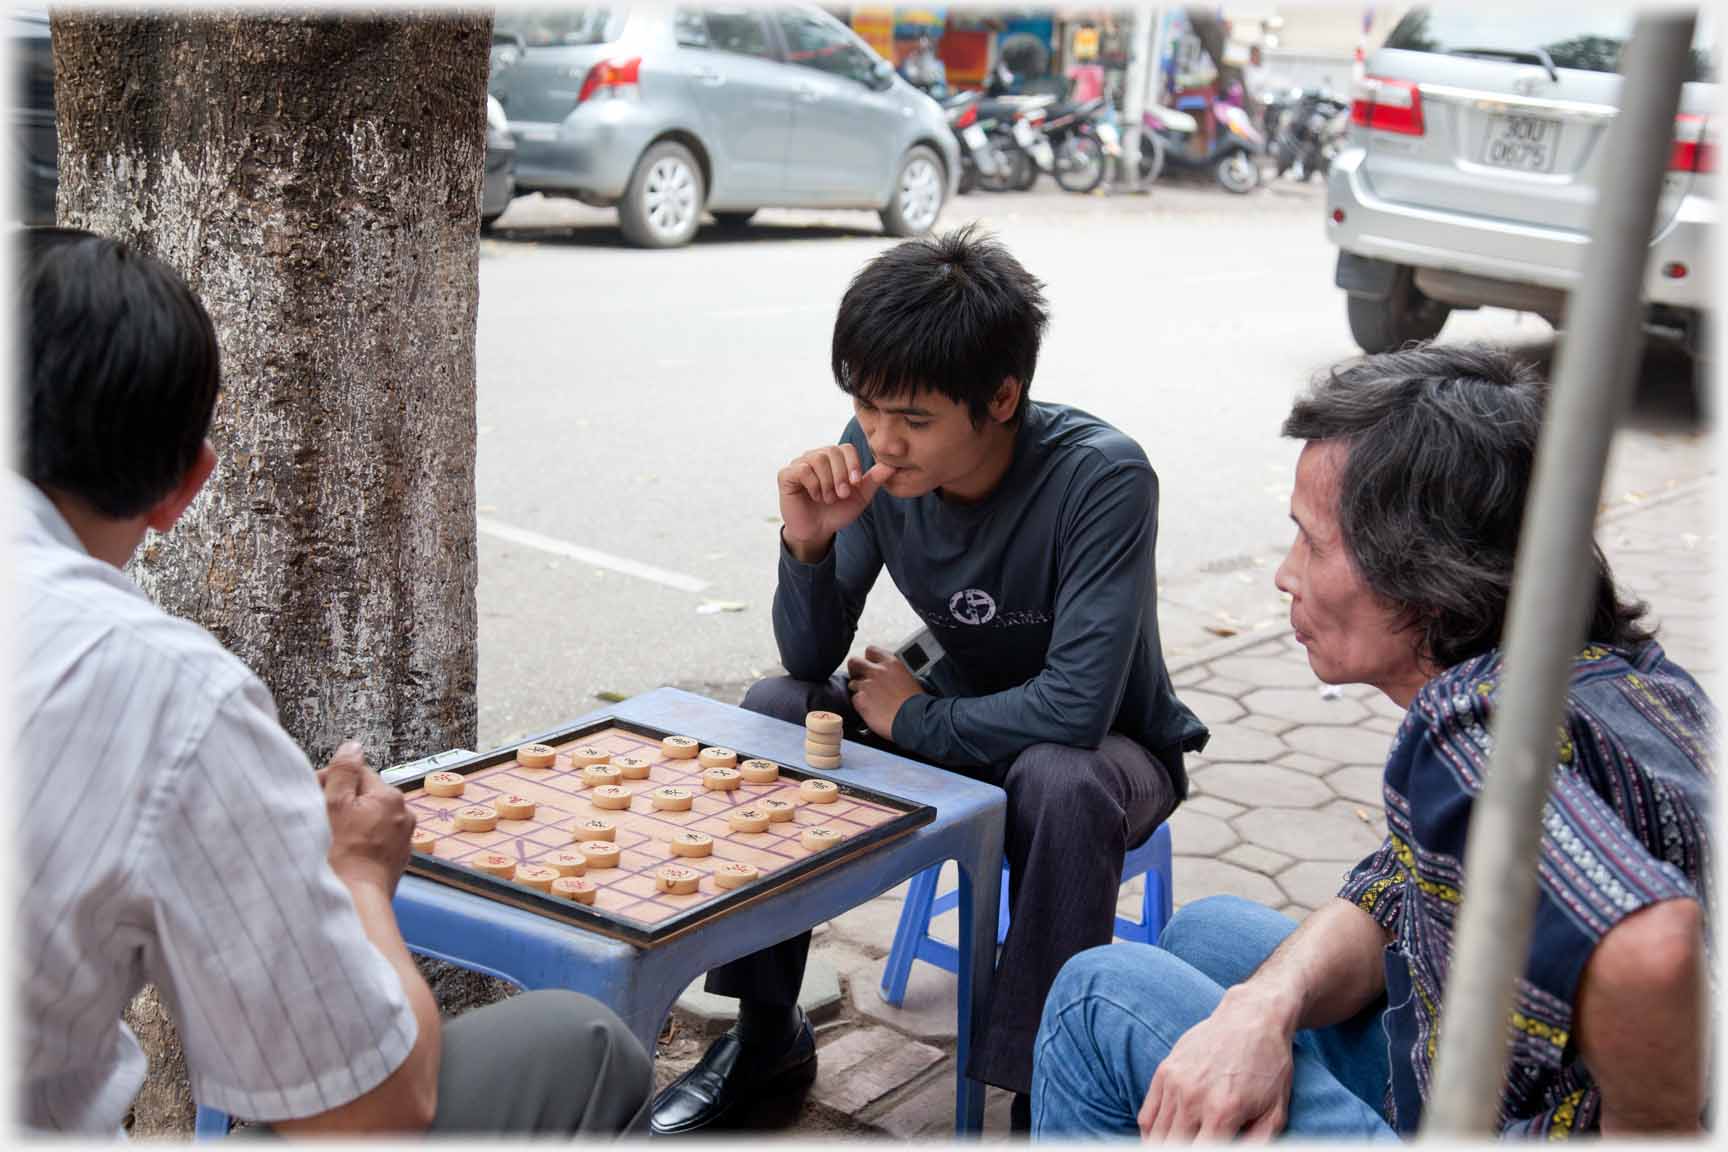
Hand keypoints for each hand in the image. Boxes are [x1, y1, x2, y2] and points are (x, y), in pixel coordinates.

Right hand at [319, 741, 414, 897]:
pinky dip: (362, 842)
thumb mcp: (335, 805)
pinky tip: (345, 853)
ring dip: (352, 822)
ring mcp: (403, 838)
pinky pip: (377, 840)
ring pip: (372, 819)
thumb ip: (343, 773)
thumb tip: (352, 747)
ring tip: (331, 838)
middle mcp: (403, 814)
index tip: (313, 795)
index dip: (332, 781)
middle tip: (319, 818)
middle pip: (366, 796)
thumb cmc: (342, 855)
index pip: (358, 773)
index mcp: (390, 796)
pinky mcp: (397, 859)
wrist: (356, 900)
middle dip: (343, 802)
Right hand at [777, 444, 894, 561]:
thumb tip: (892, 465)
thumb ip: (874, 480)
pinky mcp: (786, 475)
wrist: (817, 531)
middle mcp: (816, 457)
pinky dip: (813, 485)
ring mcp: (800, 464)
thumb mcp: (860, 497)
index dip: (853, 464)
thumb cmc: (837, 511)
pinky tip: (815, 496)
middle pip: (832, 451)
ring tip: (828, 498)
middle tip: (842, 495)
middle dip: (841, 475)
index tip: (855, 483)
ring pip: (818, 459)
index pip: (846, 448)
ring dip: (827, 482)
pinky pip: (802, 470)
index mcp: (834, 459)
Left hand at [846, 645, 923, 740]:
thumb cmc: (916, 702)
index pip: (871, 651)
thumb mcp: (910, 679)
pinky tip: (870, 709)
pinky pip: (854, 699)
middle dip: (854, 669)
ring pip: (852, 683)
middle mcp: (877, 671)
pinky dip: (860, 704)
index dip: (868, 659)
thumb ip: (895, 674)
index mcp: (891, 663)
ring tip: (868, 698)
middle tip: (857, 676)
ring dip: (858, 689)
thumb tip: (891, 678)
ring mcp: (866, 685)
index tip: (869, 664)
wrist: (914, 718)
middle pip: (854, 662)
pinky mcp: (860, 700)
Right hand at [1137, 991, 1295, 1141]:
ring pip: (1155, 1135)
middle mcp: (1193, 1098)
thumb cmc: (1270, 1067)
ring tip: (1175, 1147)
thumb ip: (1257, 1145)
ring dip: (1163, 1146)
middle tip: (1193, 1147)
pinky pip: (1147, 1115)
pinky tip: (1162, 1140)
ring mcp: (1175, 1082)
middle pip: (1172, 1147)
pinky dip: (1150, 1133)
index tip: (1207, 1150)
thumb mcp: (1275, 1113)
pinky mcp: (1165, 1070)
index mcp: (1222, 1112)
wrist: (1252, 1017)